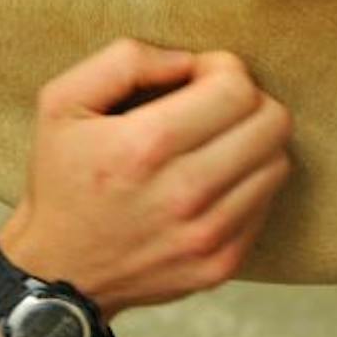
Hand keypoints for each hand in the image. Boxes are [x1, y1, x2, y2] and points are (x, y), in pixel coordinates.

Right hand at [0, 38, 292, 313]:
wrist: (59, 275)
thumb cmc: (62, 182)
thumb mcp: (62, 103)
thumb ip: (124, 61)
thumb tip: (187, 61)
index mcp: (143, 147)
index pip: (236, 89)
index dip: (224, 69)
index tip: (199, 78)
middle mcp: (182, 194)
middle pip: (272, 122)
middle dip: (248, 101)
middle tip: (214, 107)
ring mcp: (206, 236)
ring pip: (278, 162)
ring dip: (253, 142)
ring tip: (215, 144)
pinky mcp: (221, 264)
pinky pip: (267, 203)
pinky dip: (248, 183)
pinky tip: (213, 181)